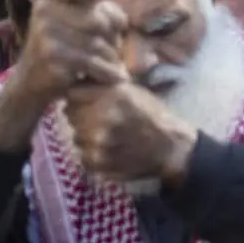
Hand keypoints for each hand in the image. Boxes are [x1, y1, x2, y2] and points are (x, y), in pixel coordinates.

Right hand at [8, 0, 128, 109]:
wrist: (31, 80)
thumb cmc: (61, 45)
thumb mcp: (72, 20)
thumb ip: (97, 11)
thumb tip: (120, 20)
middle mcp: (44, 12)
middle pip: (98, 19)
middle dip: (113, 36)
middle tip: (113, 46)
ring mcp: (47, 35)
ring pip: (99, 44)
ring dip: (112, 57)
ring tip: (112, 63)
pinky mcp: (53, 59)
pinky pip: (94, 63)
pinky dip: (108, 72)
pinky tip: (113, 76)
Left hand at [64, 82, 197, 185]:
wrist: (172, 148)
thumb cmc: (153, 116)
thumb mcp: (133, 91)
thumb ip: (104, 86)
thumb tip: (77, 80)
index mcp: (112, 95)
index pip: (72, 94)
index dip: (80, 98)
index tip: (89, 103)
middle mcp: (102, 116)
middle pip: (71, 115)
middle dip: (82, 117)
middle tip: (101, 122)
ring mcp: (98, 141)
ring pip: (75, 136)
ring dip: (87, 137)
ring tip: (108, 138)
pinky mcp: (98, 162)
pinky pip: (83, 155)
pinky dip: (93, 155)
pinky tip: (111, 151)